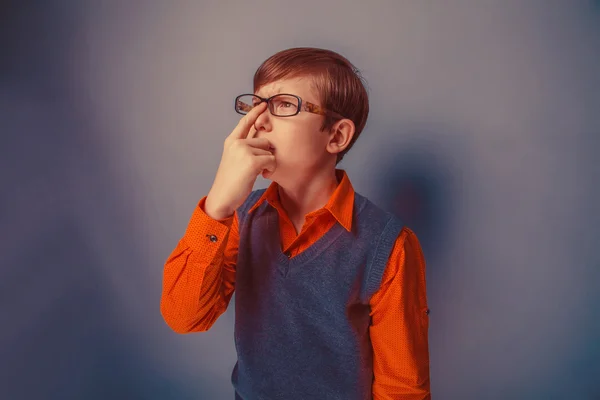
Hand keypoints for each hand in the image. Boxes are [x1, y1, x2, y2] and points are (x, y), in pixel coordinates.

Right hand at [205, 102, 275, 218]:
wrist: (222, 196)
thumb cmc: (231, 181)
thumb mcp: (235, 159)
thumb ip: (246, 147)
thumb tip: (264, 141)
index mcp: (231, 141)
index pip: (245, 122)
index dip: (255, 113)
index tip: (263, 104)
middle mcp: (237, 143)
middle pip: (264, 141)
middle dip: (265, 154)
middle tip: (256, 168)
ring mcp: (243, 151)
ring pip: (269, 151)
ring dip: (268, 163)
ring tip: (257, 173)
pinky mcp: (252, 161)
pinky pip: (271, 160)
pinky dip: (270, 169)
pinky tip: (261, 175)